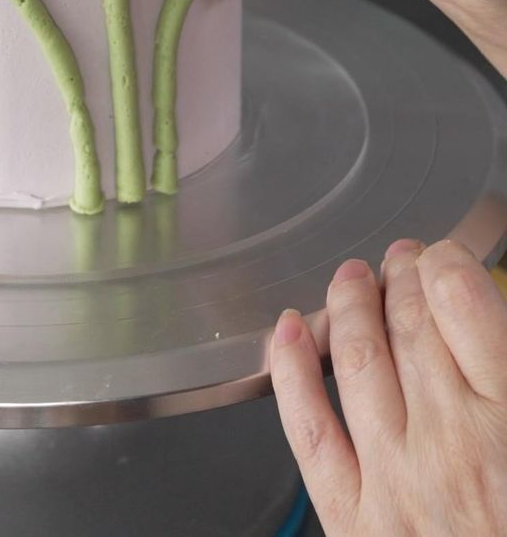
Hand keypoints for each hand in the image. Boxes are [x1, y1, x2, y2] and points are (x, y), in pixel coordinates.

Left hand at [270, 239, 506, 536]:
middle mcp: (450, 438)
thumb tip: (495, 320)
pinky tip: (284, 332)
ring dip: (350, 305)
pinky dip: (289, 371)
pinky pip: (308, 429)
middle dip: (401, 277)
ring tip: (352, 279)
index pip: (463, 300)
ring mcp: (394, 477)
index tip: (442, 258)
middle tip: (400, 261)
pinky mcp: (353, 518)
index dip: (445, 263)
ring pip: (357, 358)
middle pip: (410, 322)